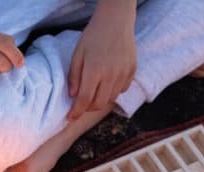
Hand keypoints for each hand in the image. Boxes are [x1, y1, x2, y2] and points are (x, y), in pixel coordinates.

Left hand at [67, 2, 136, 119]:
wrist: (116, 21)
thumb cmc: (93, 36)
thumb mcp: (78, 54)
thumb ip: (74, 76)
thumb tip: (73, 96)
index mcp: (94, 70)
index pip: (85, 100)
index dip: (76, 112)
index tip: (70, 118)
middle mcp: (111, 75)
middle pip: (99, 104)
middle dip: (88, 108)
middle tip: (81, 104)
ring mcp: (124, 73)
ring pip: (111, 99)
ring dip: (100, 100)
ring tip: (94, 92)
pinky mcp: (132, 71)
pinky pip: (122, 90)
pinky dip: (113, 92)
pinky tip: (107, 83)